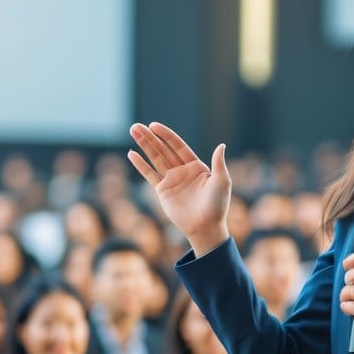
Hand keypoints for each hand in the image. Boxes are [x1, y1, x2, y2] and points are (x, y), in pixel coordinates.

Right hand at [128, 122, 230, 254]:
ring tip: (133, 132)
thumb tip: (221, 144)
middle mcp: (182, 170)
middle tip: (136, 127)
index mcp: (196, 166)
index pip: (178, 146)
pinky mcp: (162, 191)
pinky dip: (140, 165)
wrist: (205, 227)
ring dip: (144, 146)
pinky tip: (131, 154)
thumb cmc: (217, 206)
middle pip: (163, 150)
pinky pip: (149, 175)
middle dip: (150, 138)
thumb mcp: (222, 182)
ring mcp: (171, 180)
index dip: (166, 136)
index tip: (154, 126)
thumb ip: (218, 163)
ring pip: (155, 159)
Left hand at [340, 252, 353, 353]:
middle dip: (347, 282)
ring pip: (348, 291)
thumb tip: (353, 271)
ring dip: (345, 297)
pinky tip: (352, 311)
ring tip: (351, 302)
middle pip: (352, 273)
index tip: (348, 266)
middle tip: (352, 290)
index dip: (351, 260)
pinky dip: (346, 308)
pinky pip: (348, 306)